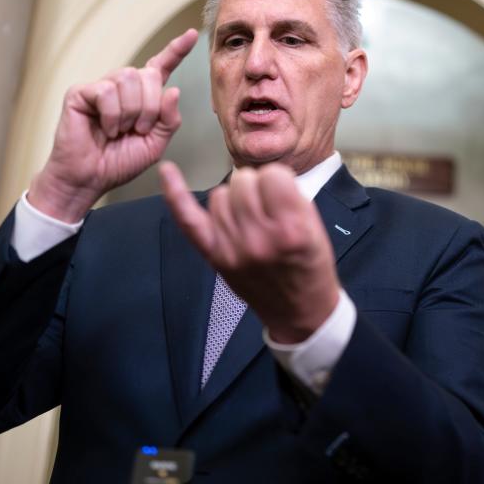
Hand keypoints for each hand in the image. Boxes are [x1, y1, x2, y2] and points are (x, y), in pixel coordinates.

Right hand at [29, 29, 197, 221]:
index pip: (161, 67)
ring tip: (120, 130)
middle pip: (149, 74)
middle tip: (139, 130)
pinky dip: (111, 114)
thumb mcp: (154, 144)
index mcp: (142, 97)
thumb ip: (169, 119)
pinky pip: (106, 91)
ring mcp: (101, 87)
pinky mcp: (81, 92)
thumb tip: (174, 89)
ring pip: (128, 78)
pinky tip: (105, 128)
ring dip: (131, 111)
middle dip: (150, 106)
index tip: (193, 35)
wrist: (89, 179)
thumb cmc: (118, 162)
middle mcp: (122, 87)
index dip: (177, 50)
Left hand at [159, 161, 339, 342]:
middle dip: (256, 188)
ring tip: (251, 219)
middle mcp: (258, 239)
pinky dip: (175, 194)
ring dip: (235, 199)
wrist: (299, 311)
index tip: (283, 194)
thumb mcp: (316, 228)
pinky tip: (167, 172)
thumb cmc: (310, 267)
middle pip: (243, 181)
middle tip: (268, 210)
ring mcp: (232, 249)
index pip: (273, 175)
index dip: (279, 180)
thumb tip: (263, 175)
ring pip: (220, 194)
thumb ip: (291, 197)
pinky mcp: (214, 256)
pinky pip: (188, 219)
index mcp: (291, 230)